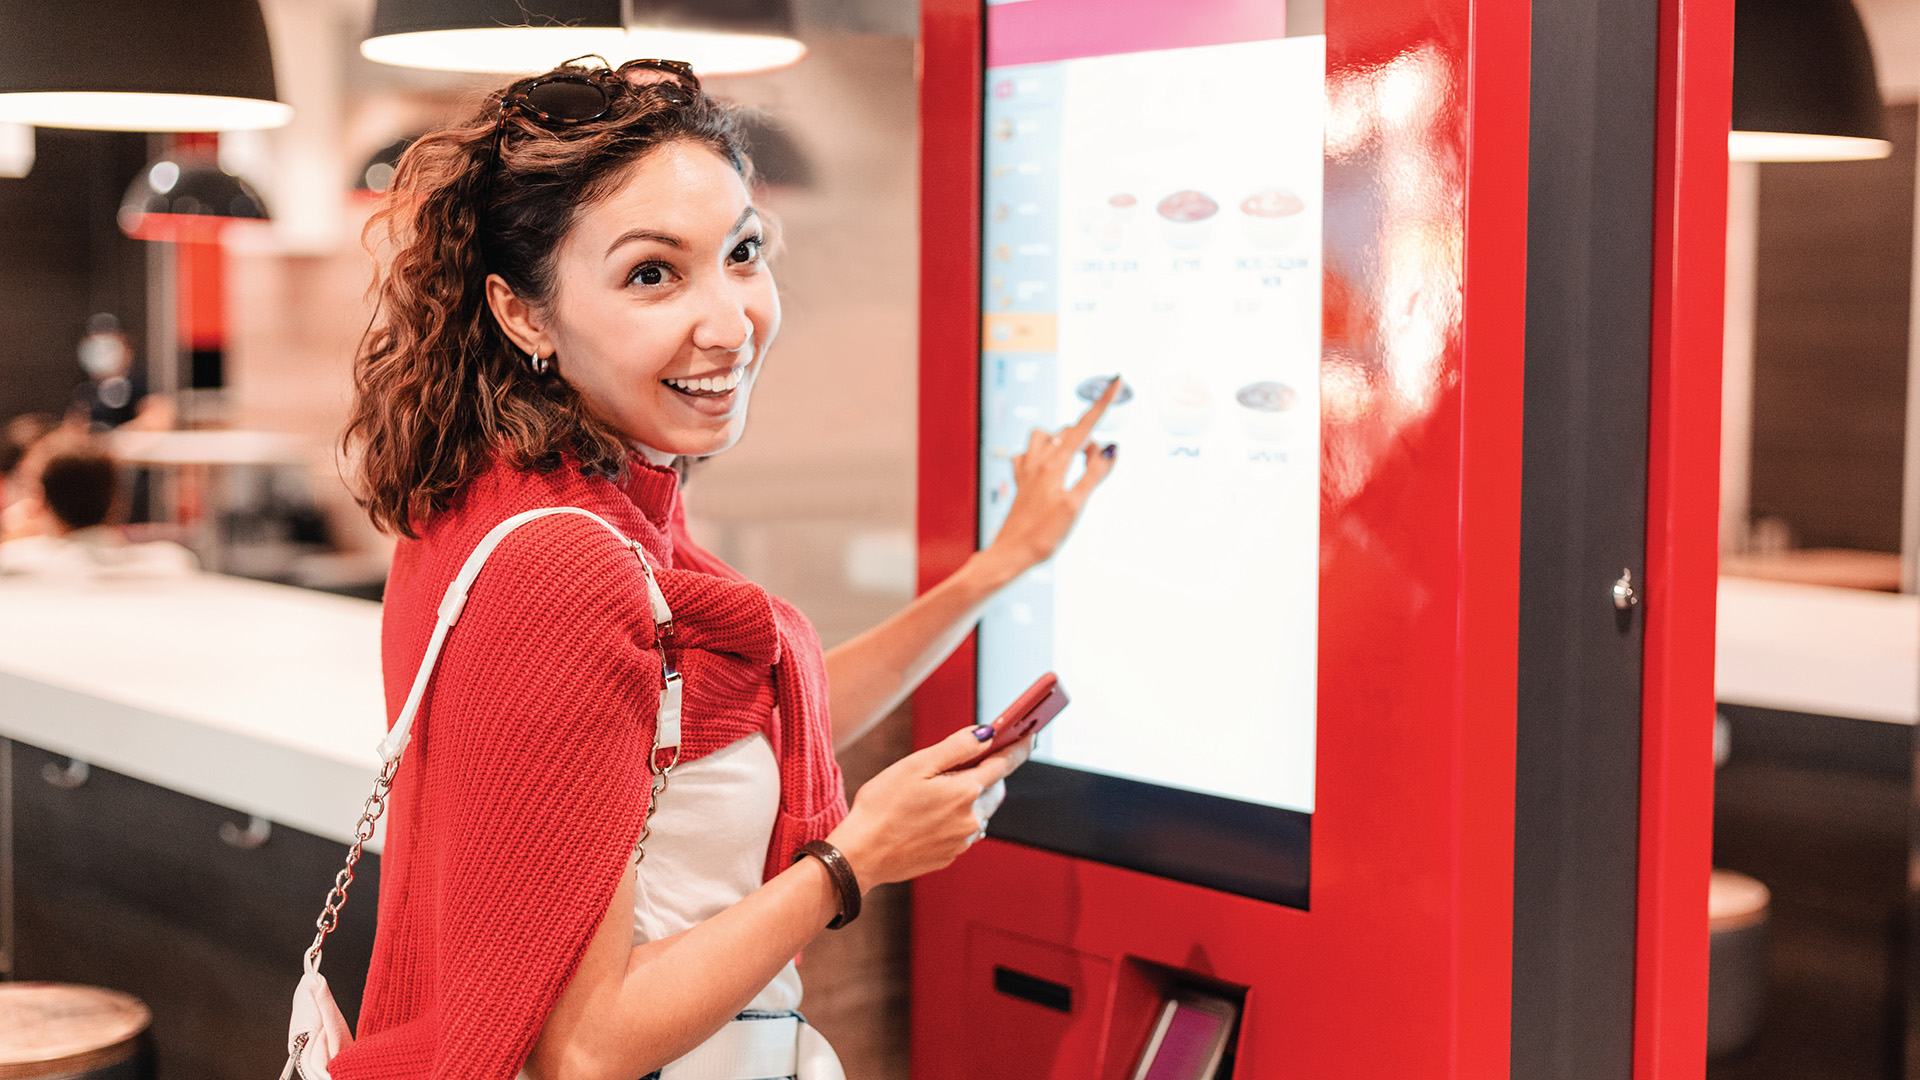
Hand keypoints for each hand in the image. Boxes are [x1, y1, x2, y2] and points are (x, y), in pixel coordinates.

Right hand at [826, 724, 1033, 889]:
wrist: (861, 855)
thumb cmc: (882, 806)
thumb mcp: (917, 765)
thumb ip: (957, 747)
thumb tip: (987, 733)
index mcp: (966, 791)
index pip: (1003, 764)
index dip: (1017, 747)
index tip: (1030, 735)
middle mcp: (972, 819)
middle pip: (992, 788)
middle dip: (986, 773)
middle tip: (964, 761)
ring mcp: (962, 841)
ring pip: (979, 811)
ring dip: (970, 797)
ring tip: (936, 791)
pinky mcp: (950, 856)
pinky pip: (964, 830)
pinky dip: (956, 817)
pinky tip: (929, 815)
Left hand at [986, 376, 1122, 575]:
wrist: (1010, 555)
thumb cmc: (1042, 535)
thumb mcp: (1076, 505)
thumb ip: (1094, 475)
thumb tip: (1110, 448)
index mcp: (1054, 464)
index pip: (1084, 426)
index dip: (1102, 403)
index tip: (1116, 380)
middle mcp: (1038, 462)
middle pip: (1069, 433)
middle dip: (1088, 439)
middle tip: (1098, 465)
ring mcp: (1027, 472)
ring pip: (1044, 438)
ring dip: (1062, 441)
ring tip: (1074, 464)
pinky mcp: (1021, 484)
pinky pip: (1027, 456)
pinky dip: (1041, 455)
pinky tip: (1047, 469)